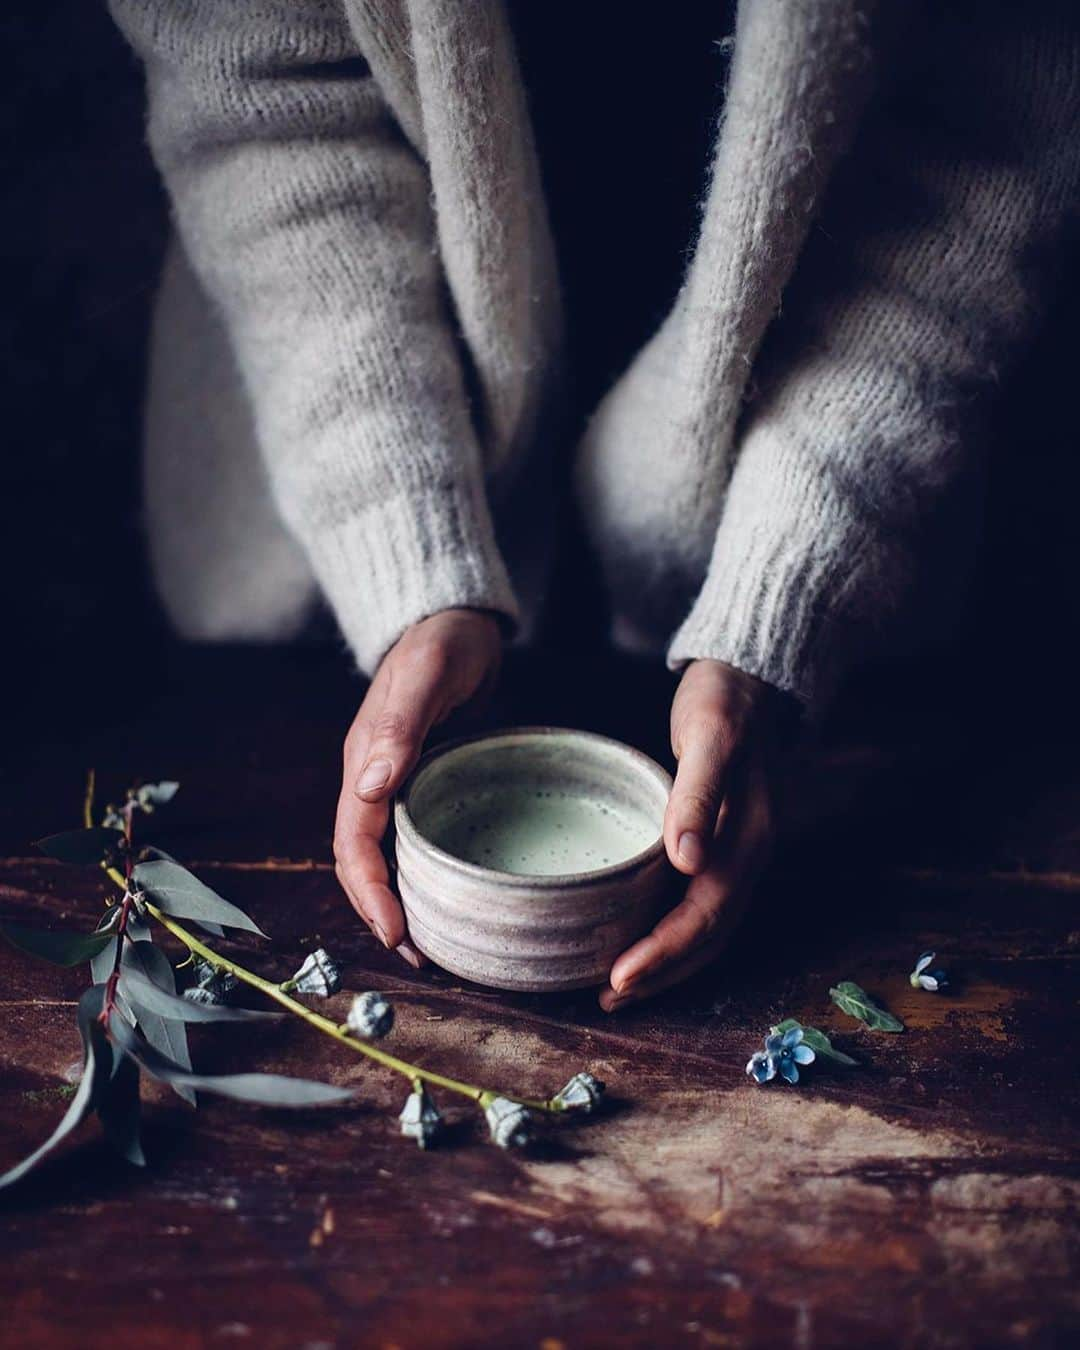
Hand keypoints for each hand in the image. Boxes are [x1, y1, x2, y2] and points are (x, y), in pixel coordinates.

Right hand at [333, 608, 502, 962]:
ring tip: (430, 944)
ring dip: (400, 899)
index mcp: (364, 760)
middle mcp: (372, 778)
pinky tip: (449, 896)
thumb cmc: (444, 641)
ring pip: (384, 855)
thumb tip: (370, 789)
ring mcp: (395, 782)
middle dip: (380, 910)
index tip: (393, 931)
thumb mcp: (427, 674)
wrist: (455, 618)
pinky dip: (422, 874)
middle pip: (361, 859)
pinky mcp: (422, 781)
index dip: (369, 889)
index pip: (353, 839)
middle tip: (416, 957)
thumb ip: (399, 727)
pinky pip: (412, 840)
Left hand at [600, 659, 780, 1010]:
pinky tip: (636, 937)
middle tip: (608, 997)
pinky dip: (669, 932)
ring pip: (707, 928)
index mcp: (748, 838)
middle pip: (709, 935)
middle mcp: (749, 857)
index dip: (665, 951)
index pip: (707, 913)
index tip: (620, 976)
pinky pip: (700, 906)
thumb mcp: (709, 736)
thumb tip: (685, 861)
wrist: (751, 680)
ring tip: (618, 987)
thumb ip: (698, 795)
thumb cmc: (723, 702)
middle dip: (662, 973)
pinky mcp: (721, 848)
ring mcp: (738, 855)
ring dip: (667, 964)